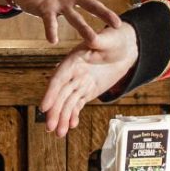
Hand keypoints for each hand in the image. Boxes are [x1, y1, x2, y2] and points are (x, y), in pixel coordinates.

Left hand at [4, 0, 132, 43]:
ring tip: (93, 40)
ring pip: (76, 19)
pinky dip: (52, 30)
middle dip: (104, 14)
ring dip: (84, 29)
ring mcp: (61, 6)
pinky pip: (50, 22)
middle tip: (117, 25)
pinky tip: (53, 40)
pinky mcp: (46, 12)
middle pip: (92, 5)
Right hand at [40, 19, 139, 136]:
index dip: (51, 93)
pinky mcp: (87, 91)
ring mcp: (80, 83)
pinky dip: (73, 116)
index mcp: (73, 60)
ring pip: (68, 103)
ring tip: (60, 134)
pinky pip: (77, 106)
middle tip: (50, 127)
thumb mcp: (109, 38)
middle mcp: (73, 73)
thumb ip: (99, 40)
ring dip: (62, 118)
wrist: (125, 48)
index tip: (44, 107)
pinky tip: (71, 126)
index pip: (59, 78)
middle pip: (61, 95)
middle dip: (55, 112)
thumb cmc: (116, 39)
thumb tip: (92, 37)